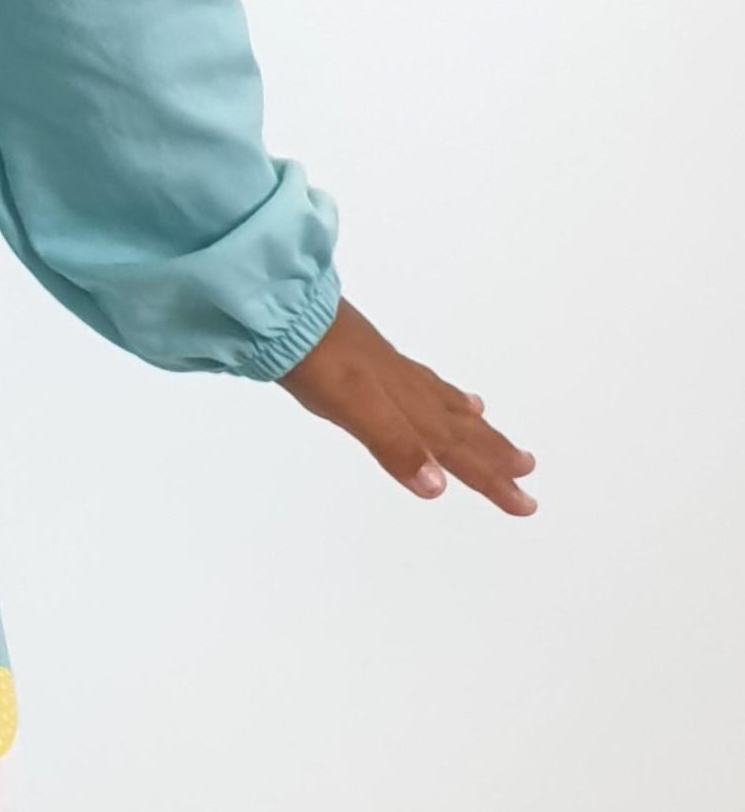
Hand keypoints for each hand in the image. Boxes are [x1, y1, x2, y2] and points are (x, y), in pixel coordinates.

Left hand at [275, 295, 536, 513]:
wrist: (282, 307)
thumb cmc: (315, 361)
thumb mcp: (352, 407)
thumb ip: (393, 444)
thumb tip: (438, 486)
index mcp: (405, 406)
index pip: (456, 451)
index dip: (490, 479)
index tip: (525, 504)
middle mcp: (407, 389)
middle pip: (459, 429)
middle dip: (494, 455)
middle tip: (528, 472)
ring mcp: (391, 371)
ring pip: (445, 405)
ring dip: (474, 427)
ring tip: (497, 436)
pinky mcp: (373, 358)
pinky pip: (424, 383)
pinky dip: (443, 396)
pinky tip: (445, 396)